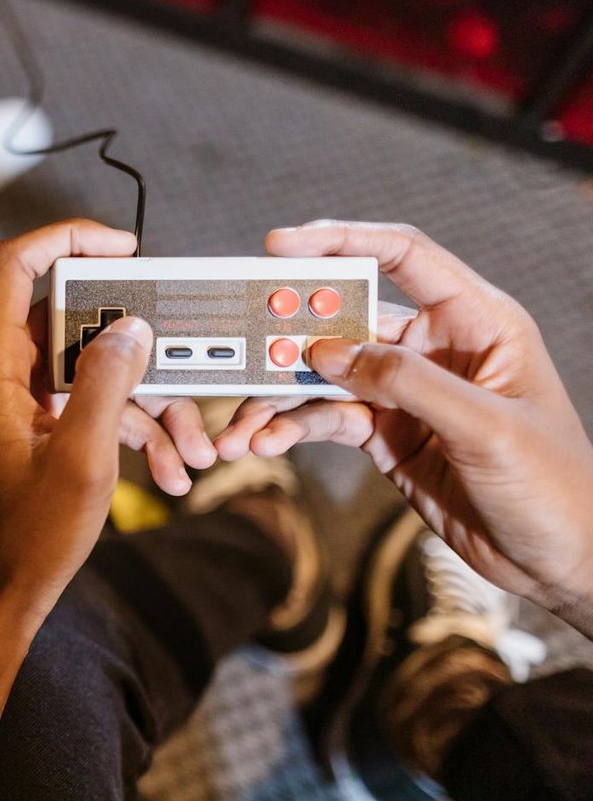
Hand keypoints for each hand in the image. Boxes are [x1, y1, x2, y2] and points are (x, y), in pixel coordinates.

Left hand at [0, 219, 154, 644]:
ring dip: (145, 406)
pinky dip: (126, 433)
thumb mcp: (81, 459)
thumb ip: (107, 382)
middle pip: (71, 324)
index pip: (14, 265)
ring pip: (88, 373)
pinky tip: (171, 473)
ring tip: (193, 453)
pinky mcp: (26, 433)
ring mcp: (9, 405)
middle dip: (138, 354)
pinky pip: (81, 410)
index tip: (126, 247)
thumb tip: (131, 325)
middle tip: (188, 378)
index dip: (68, 239)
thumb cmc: (22, 541)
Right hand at [214, 221, 592, 629]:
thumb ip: (406, 383)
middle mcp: (436, 348)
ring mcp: (407, 393)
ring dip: (278, 398)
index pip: (403, 257)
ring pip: (325, 376)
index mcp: (477, 321)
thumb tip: (327, 352)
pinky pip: (326, 420)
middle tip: (239, 350)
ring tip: (241, 427)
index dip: (342, 241)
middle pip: (347, 318)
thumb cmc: (556, 484)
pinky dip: (290, 429)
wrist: (563, 559)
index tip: (280, 244)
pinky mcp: (387, 435)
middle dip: (288, 335)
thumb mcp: (485, 427)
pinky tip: (263, 443)